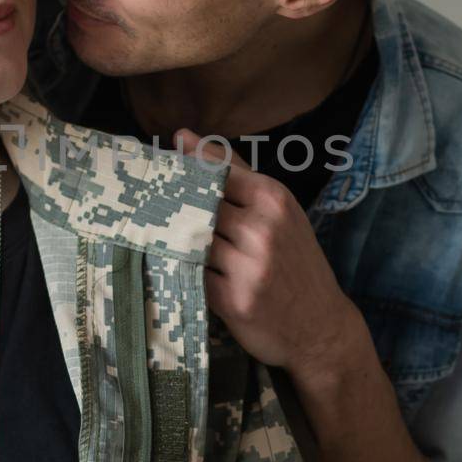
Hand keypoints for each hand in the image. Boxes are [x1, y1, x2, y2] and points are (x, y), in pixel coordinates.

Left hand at [175, 129, 365, 376]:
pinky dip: (182, 270)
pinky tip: (179, 268)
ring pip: (189, 240)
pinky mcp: (232, 299)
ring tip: (156, 238)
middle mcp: (261, 229)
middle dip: (169, 207)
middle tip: (141, 206)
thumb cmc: (294, 261)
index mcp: (272, 198)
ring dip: (171, 240)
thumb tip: (182, 135)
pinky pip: (191, 274)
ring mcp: (247, 266)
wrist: (321, 327)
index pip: (208, 171)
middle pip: (193, 205)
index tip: (152, 171)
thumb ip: (233, 170)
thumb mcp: (277, 209)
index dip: (177, 172)